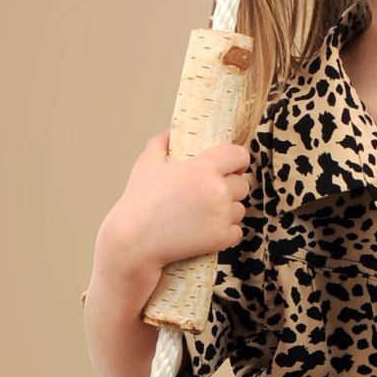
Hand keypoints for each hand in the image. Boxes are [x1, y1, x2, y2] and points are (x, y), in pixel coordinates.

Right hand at [100, 129, 250, 274]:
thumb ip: (161, 143)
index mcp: (204, 168)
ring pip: (239, 209)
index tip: (232, 166)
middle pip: (242, 185)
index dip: (238, 160)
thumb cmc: (138, 201)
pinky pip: (236, 232)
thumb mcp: (146, 163)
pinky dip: (225, 232)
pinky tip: (206, 230)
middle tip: (209, 194)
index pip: (239, 155)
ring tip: (204, 214)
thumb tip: (170, 135)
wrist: (134, 241)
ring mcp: (221, 216)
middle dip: (230, 188)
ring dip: (227, 210)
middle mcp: (218, 190)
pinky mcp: (221, 239)